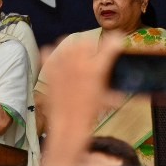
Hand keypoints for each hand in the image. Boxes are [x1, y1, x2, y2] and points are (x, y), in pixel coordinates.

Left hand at [40, 33, 122, 165]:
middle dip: (91, 46)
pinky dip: (53, 54)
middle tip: (92, 54)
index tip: (116, 41)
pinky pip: (48, 53)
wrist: (68, 125)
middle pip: (85, 41)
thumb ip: (113, 89)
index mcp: (97, 69)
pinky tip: (57, 61)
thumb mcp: (105, 99)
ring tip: (75, 56)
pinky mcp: (49, 70)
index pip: (110, 45)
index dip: (114, 41)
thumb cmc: (89, 114)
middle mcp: (79, 63)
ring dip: (73, 48)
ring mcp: (62, 66)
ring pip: (67, 44)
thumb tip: (118, 90)